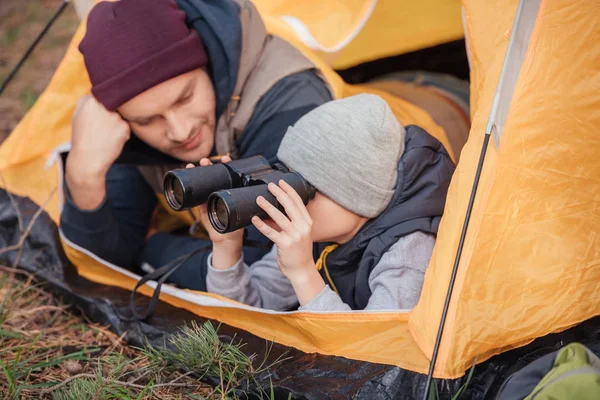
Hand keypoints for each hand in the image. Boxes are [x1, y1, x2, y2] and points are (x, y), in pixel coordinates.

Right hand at [69, 95, 130, 178]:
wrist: (87, 160)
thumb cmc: (82, 138)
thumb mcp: (77, 115)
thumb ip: (87, 101)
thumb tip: (100, 92)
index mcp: (90, 100)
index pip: (106, 95)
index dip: (106, 105)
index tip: (102, 115)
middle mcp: (103, 105)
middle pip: (115, 105)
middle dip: (112, 115)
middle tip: (102, 128)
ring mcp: (115, 116)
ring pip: (121, 117)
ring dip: (117, 125)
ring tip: (104, 136)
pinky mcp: (124, 127)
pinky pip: (126, 127)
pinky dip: (122, 134)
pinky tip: (111, 141)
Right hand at [194, 156, 243, 268]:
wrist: (227, 240)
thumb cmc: (238, 227)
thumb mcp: (246, 215)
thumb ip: (251, 208)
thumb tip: (262, 199)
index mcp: (230, 193)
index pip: (229, 175)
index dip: (227, 165)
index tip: (226, 157)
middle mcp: (219, 193)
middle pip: (213, 176)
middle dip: (209, 166)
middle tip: (206, 160)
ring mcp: (209, 199)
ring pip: (203, 183)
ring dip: (197, 172)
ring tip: (194, 164)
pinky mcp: (201, 206)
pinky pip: (195, 195)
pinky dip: (190, 186)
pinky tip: (187, 174)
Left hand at [251, 180, 324, 304]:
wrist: (302, 270)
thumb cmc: (299, 252)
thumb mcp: (299, 234)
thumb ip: (290, 222)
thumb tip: (271, 212)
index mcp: (307, 222)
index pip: (298, 202)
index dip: (289, 190)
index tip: (281, 182)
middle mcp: (303, 227)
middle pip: (289, 205)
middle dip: (278, 193)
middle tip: (269, 186)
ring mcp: (294, 236)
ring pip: (279, 217)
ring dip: (267, 206)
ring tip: (259, 199)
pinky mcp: (285, 244)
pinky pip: (271, 232)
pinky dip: (262, 225)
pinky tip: (254, 219)